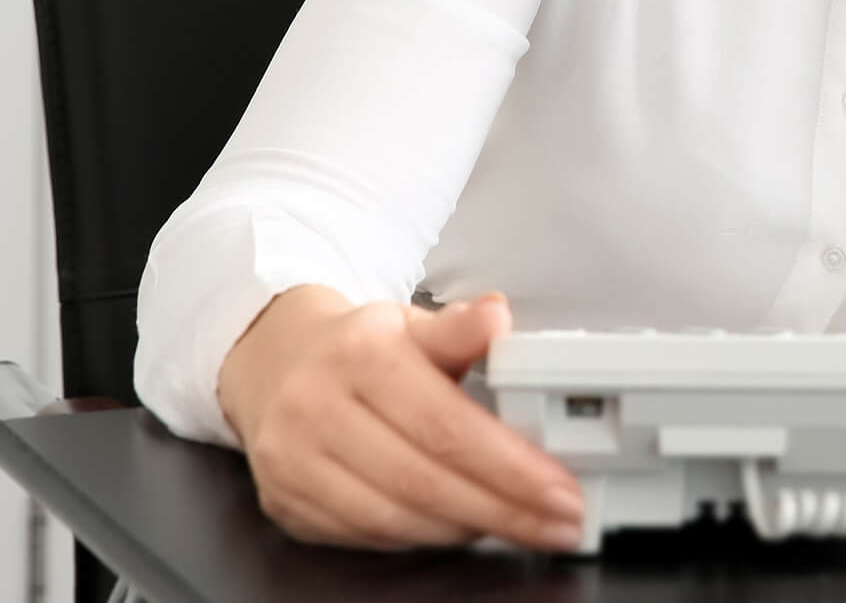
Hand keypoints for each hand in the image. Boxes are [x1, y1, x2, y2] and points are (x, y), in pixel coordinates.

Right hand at [220, 286, 585, 551]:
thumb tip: (497, 315)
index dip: (511, 467)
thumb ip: (459, 328)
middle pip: (425, 480)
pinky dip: (421, 537)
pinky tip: (460, 526)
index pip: (447, 425)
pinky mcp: (285, 504)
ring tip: (516, 522)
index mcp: (361, 355)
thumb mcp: (412, 321)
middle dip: (503, 509)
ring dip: (466, 528)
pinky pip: (365, 538)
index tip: (561, 490)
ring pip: (394, 519)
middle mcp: (318, 408)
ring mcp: (294, 462)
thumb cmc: (359, 346)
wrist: (275, 361)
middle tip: (557, 522)